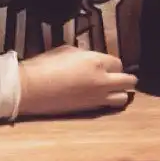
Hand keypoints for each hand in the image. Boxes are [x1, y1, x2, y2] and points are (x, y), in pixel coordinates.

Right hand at [18, 46, 137, 116]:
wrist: (32, 89)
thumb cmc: (45, 66)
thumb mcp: (66, 51)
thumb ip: (85, 54)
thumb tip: (91, 57)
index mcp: (96, 61)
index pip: (118, 62)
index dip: (113, 63)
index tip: (107, 64)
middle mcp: (102, 80)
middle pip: (128, 80)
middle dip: (126, 78)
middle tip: (119, 77)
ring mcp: (97, 97)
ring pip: (123, 97)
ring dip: (121, 92)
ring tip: (113, 90)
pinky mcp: (90, 109)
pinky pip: (108, 105)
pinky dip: (109, 101)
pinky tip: (101, 97)